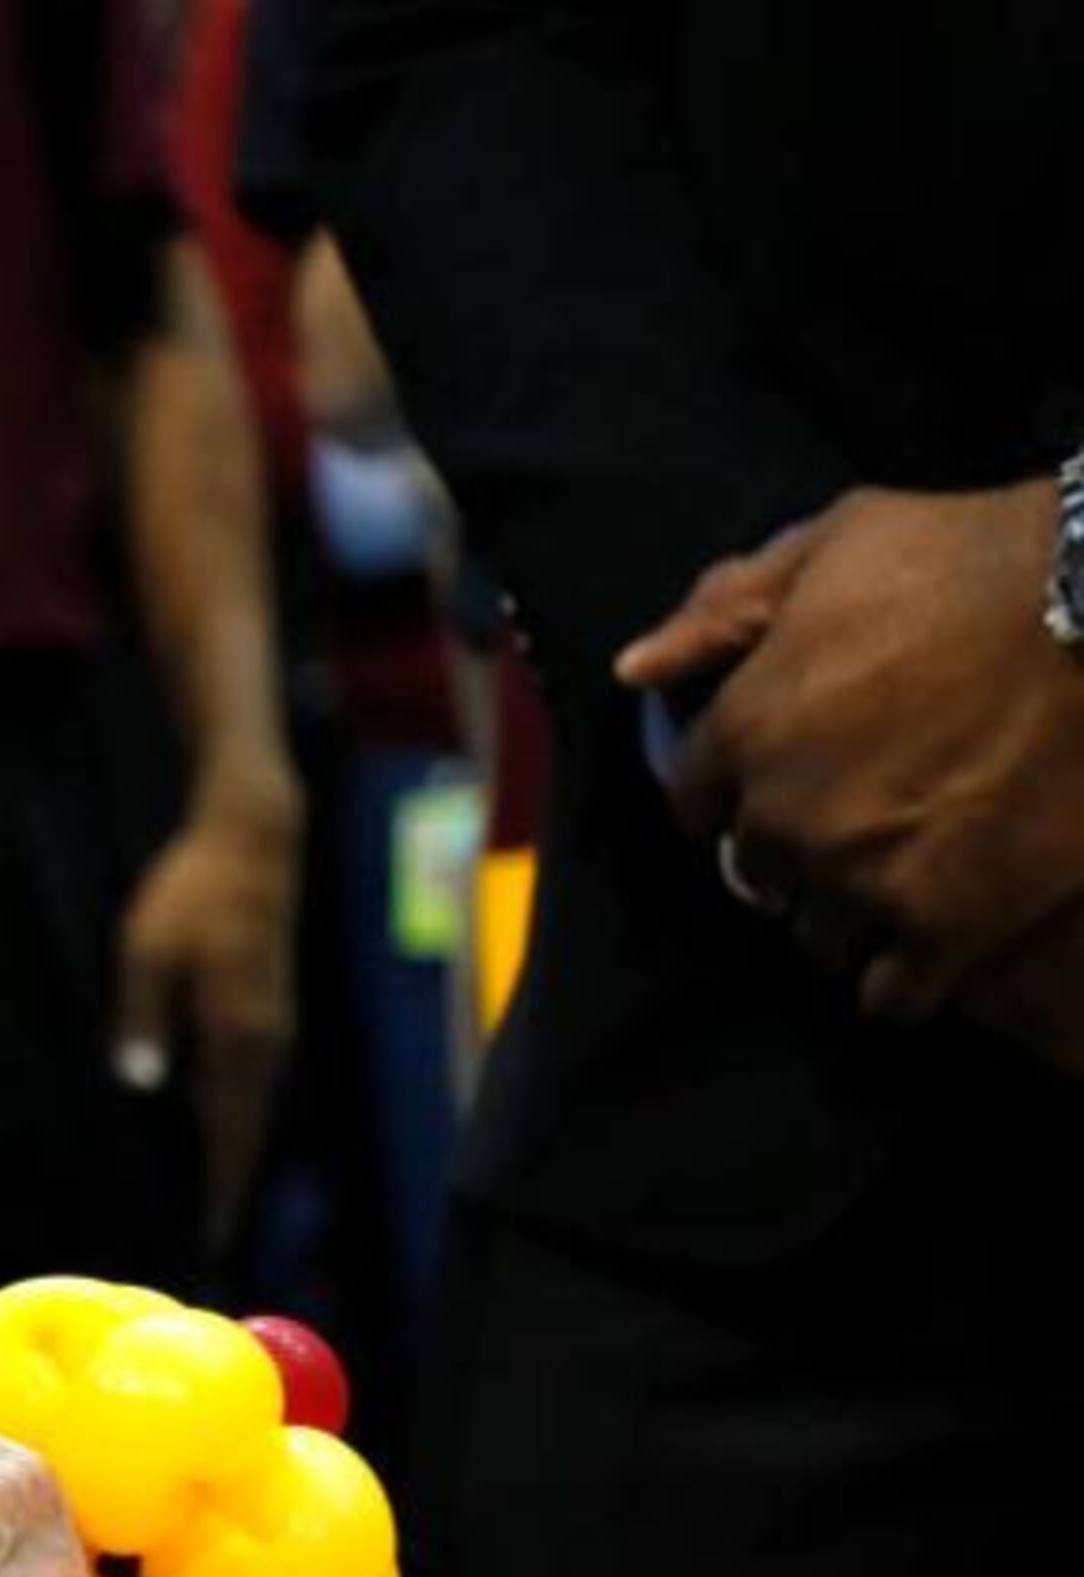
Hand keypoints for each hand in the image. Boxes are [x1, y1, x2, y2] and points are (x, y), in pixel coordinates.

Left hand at [112, 805, 300, 1247]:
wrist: (252, 841)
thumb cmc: (193, 892)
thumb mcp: (148, 951)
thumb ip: (143, 1019)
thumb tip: (139, 1084)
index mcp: (237, 1034)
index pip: (230, 1130)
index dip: (220, 1188)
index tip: (211, 1238)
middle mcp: (265, 1041)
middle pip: (246, 1130)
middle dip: (226, 1184)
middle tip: (202, 1234)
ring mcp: (273, 1025)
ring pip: (250, 1106)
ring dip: (230, 1150)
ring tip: (200, 1194)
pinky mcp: (268, 1008)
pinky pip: (251, 1079)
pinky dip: (231, 1112)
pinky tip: (203, 1123)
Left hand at [616, 482, 1083, 1053]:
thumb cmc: (978, 554)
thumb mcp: (835, 543)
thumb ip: (726, 609)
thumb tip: (635, 668)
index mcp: (747, 728)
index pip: (695, 800)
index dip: (733, 795)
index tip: (773, 788)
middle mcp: (788, 815)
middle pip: (759, 871)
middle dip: (795, 854)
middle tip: (856, 831)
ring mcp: (866, 876)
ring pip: (819, 938)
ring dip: (847, 919)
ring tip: (896, 890)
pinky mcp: (951, 922)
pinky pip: (893, 997)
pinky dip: (900, 987)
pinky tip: (924, 958)